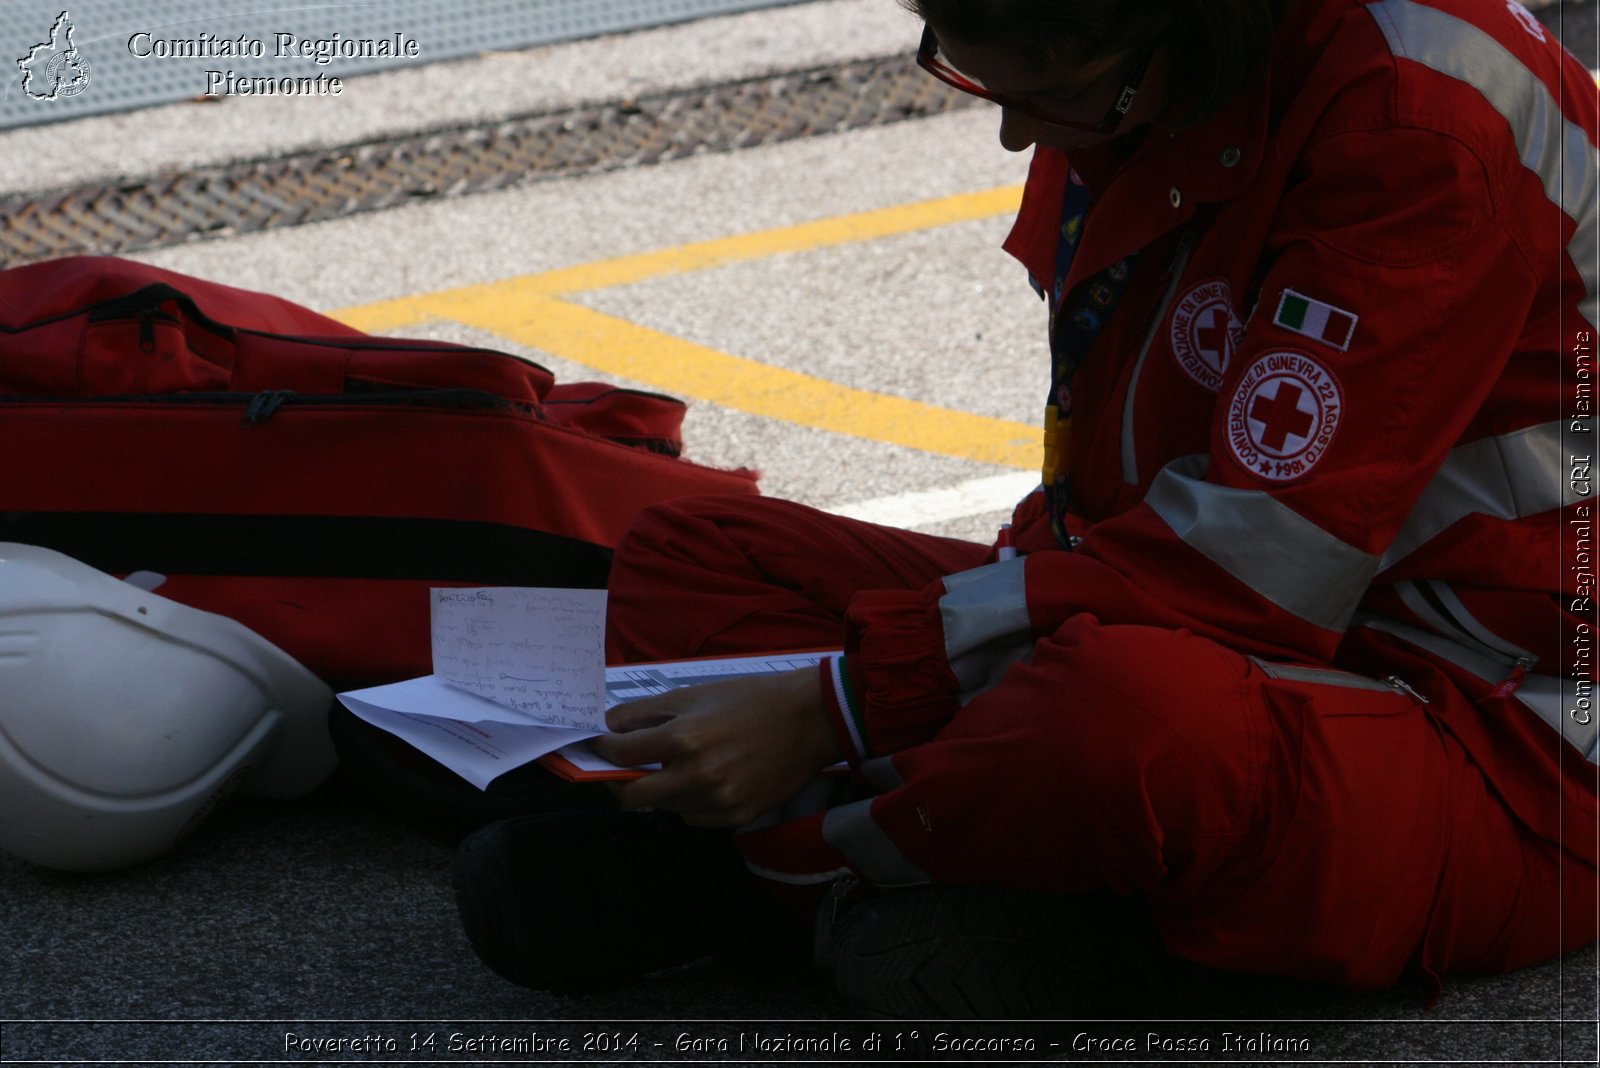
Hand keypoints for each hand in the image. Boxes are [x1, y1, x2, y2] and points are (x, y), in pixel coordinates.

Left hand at [590, 667, 842, 827]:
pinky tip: (702, 780)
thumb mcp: (694, 693)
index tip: (600, 745)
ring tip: (674, 767)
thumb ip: (645, 712)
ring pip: (664, 808)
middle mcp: (697, 775)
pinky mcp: (736, 816)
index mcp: (684, 739)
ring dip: (658, 790)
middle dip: (619, 781)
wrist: (809, 720)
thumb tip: (610, 727)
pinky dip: (687, 802)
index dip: (604, 749)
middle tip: (623, 768)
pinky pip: (693, 817)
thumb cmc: (750, 699)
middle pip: (633, 796)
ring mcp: (718, 800)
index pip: (622, 754)